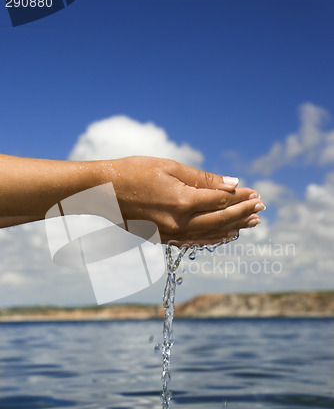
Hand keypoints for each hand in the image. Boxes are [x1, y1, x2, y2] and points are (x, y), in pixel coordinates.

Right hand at [99, 156, 264, 244]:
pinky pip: (194, 241)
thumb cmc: (132, 172)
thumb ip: (202, 179)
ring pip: (210, 234)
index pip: (221, 200)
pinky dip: (212, 238)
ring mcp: (170, 233)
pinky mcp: (162, 238)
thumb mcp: (169, 167)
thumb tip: (232, 184)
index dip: (241, 197)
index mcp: (182, 201)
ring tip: (250, 224)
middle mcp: (179, 222)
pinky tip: (224, 235)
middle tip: (261, 208)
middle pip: (220, 219)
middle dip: (243, 213)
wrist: (101, 192)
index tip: (255, 193)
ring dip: (232, 228)